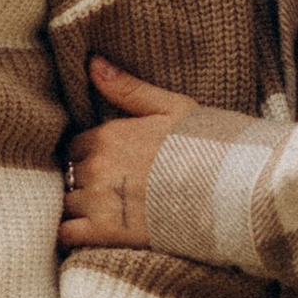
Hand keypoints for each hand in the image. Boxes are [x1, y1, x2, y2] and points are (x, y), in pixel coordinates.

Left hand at [59, 57, 202, 249]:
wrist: (231, 190)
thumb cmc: (207, 146)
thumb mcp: (172, 107)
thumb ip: (128, 88)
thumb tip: (93, 63)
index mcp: (108, 134)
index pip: (76, 146)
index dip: (90, 157)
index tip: (112, 168)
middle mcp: (97, 165)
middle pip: (70, 175)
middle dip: (84, 182)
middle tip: (113, 193)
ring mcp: (98, 199)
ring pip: (66, 203)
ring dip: (79, 209)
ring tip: (108, 215)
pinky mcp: (105, 231)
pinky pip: (66, 233)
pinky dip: (71, 234)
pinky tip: (90, 233)